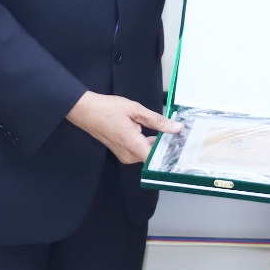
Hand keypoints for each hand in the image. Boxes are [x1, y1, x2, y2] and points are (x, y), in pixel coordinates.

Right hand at [66, 91, 183, 163]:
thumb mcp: (136, 110)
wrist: (87, 111)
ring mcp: (125, 156)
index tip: (182, 147)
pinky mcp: (122, 153)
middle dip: (166, 146)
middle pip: (153, 156)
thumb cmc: (108, 109)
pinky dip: (147, 142)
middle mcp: (129, 155)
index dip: (170, 155)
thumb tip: (177, 127)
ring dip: (156, 143)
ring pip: (147, 153)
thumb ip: (158, 120)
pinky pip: (139, 151)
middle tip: (179, 134)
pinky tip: (153, 131)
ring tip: (168, 131)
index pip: (156, 160)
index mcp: (133, 145)